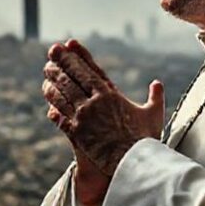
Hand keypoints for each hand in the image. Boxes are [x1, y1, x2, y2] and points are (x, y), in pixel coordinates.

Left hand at [42, 39, 164, 176]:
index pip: (90, 69)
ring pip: (63, 94)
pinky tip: (48, 101)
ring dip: (53, 81)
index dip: (78, 55)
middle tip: (52, 50)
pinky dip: (54, 107)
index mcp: (111, 95)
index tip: (69, 43)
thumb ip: (155, 97)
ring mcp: (83, 117)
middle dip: (61, 62)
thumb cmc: (145, 139)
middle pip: (73, 77)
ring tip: (47, 71)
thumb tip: (157, 83)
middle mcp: (94, 102)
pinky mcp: (77, 133)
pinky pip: (61, 117)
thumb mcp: (153, 114)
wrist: (134, 163)